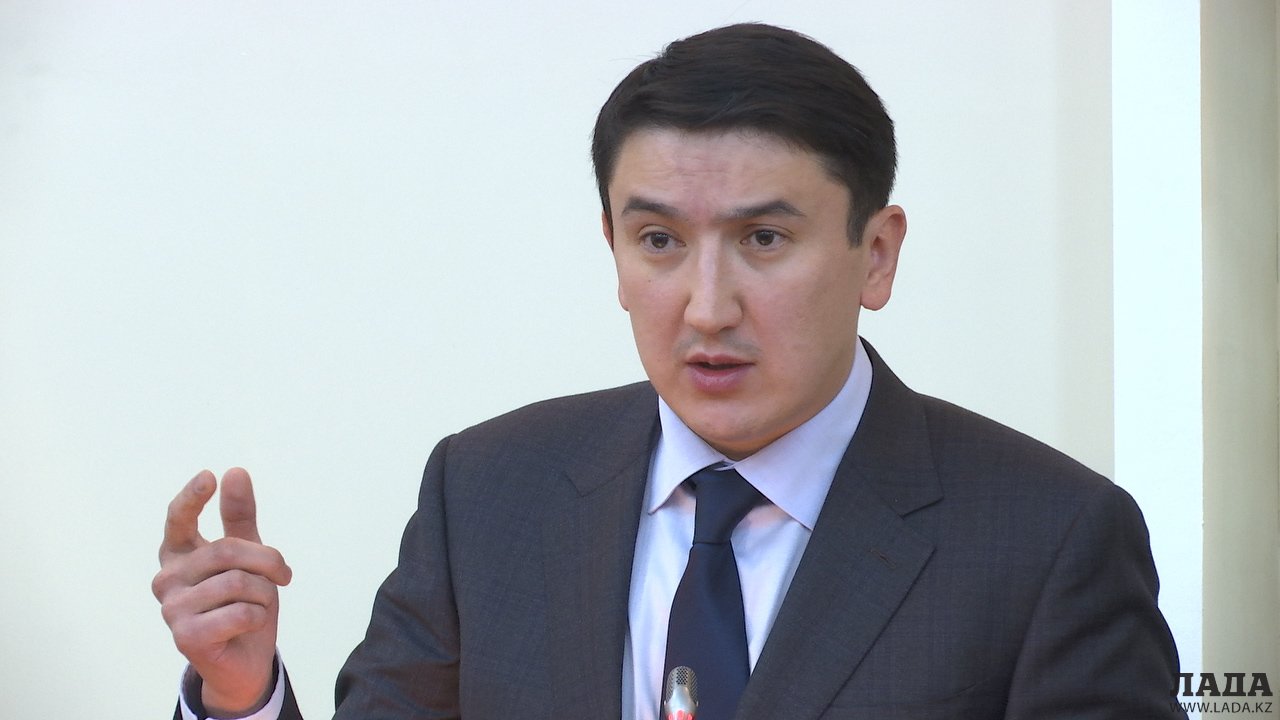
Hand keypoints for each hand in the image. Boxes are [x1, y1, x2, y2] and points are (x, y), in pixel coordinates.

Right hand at [152, 468, 291, 716]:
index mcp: (178, 555)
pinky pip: (240, 613)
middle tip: (283, 576)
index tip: (210, 476)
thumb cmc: (244, 601)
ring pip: (238, 583)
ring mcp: (172, 609)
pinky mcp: (186, 637)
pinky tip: (249, 626)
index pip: (177, 519)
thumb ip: (238, 517)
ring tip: (259, 606)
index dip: (192, 497)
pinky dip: (258, 617)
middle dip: (267, 561)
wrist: (245, 660)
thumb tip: (235, 472)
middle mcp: (167, 579)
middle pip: (227, 550)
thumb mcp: (248, 555)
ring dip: (264, 594)